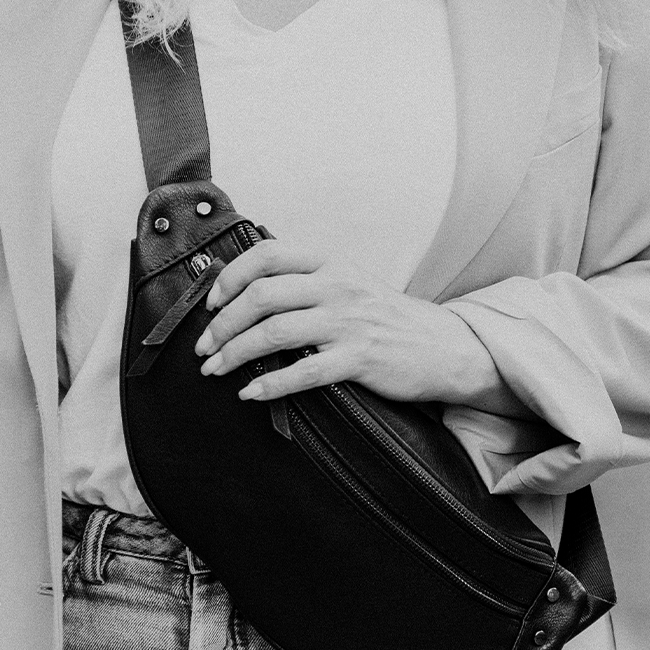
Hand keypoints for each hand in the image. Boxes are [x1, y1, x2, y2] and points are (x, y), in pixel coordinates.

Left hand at [192, 239, 500, 405]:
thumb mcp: (350, 284)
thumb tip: (247, 294)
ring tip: (215, 371)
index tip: (211, 304)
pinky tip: (250, 393)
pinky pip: (303, 372)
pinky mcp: (360, 359)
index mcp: (331, 263)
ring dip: (234, 353)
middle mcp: (338, 286)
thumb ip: (306, 283)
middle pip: (261, 295)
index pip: (266, 256)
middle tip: (204, 348)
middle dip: (222, 324)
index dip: (230, 278)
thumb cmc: (388, 319)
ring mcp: (349, 322)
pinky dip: (269, 384)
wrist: (445, 347)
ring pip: (274, 332)